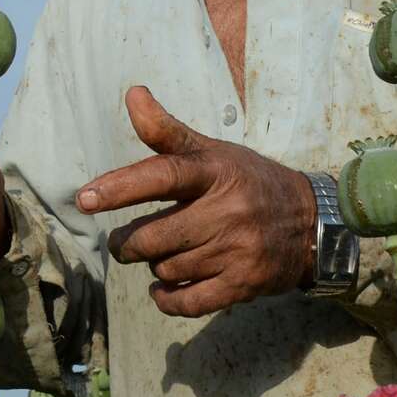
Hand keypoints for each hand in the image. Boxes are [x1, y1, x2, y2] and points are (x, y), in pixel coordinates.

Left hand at [77, 85, 315, 316]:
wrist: (312, 223)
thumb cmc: (248, 181)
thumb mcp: (213, 151)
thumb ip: (167, 131)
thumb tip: (132, 94)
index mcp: (215, 172)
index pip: (163, 175)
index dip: (121, 186)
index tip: (85, 198)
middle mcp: (228, 211)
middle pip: (155, 236)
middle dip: (127, 243)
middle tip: (122, 242)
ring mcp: (238, 251)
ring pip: (168, 268)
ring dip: (154, 265)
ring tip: (161, 253)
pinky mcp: (244, 285)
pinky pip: (190, 302)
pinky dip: (167, 298)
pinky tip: (162, 287)